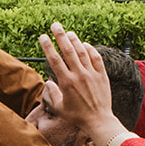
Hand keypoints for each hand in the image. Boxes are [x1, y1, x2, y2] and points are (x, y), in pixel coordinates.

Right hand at [38, 23, 122, 145]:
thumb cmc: (77, 116)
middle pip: (68, 50)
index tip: (43, 37)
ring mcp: (91, 74)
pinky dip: (90, 49)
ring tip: (68, 32)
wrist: (98, 120)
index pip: (55, 60)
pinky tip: (85, 44)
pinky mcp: (101, 75)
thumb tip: (48, 82)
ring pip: (82, 51)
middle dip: (60, 35)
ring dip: (74, 40)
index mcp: (66, 82)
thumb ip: (52, 94)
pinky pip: (96, 58)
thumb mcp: (59, 108)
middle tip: (55, 25)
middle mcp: (79, 75)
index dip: (48, 47)